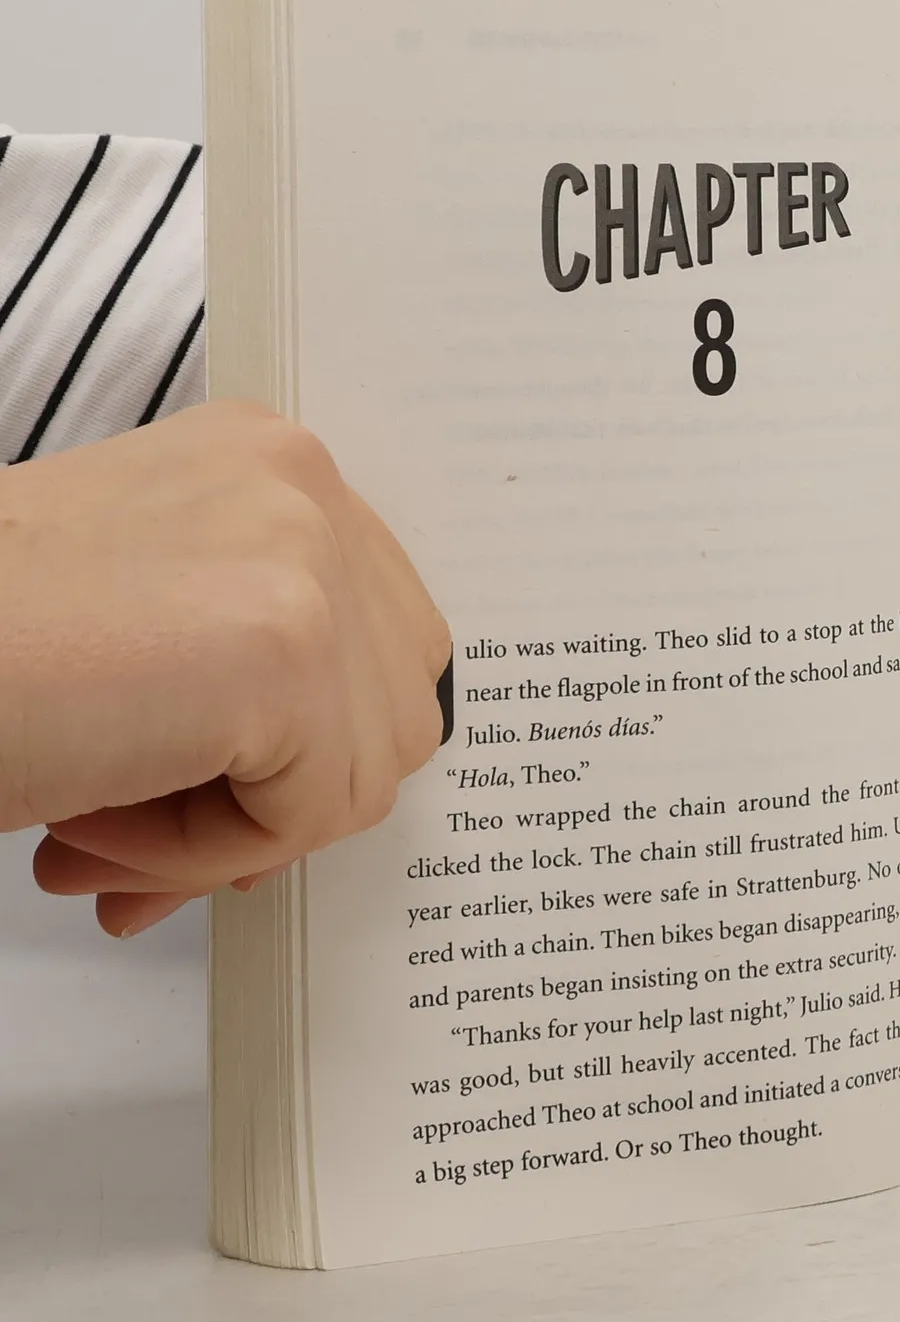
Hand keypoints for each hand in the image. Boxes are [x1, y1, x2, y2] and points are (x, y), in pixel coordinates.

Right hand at [1, 401, 450, 934]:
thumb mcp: (143, 634)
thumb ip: (250, 691)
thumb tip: (312, 800)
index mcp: (267, 466)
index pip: (378, 644)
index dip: (301, 748)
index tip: (196, 795)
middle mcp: (301, 484)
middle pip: (394, 710)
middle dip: (278, 802)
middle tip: (133, 845)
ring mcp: (305, 555)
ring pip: (361, 775)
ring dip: (222, 838)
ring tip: (86, 826)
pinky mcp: (288, 644)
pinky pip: (310, 814)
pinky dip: (193, 855)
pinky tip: (81, 822)